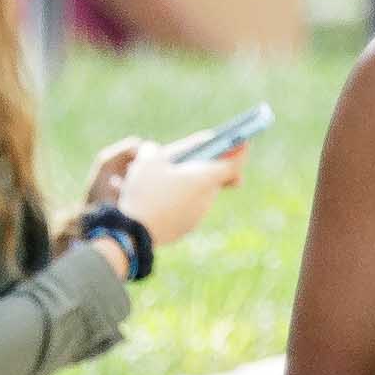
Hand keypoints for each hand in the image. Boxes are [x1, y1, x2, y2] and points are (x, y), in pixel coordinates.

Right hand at [84, 136, 239, 254]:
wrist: (134, 233)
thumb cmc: (146, 192)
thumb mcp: (148, 161)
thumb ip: (155, 150)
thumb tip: (154, 150)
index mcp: (206, 178)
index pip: (235, 164)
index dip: (239, 151)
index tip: (240, 142)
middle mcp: (207, 198)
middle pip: (215, 178)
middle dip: (204, 167)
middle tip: (189, 157)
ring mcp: (197, 216)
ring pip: (199, 193)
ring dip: (188, 184)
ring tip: (163, 177)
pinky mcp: (185, 228)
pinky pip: (186, 208)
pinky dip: (178, 200)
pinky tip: (157, 196)